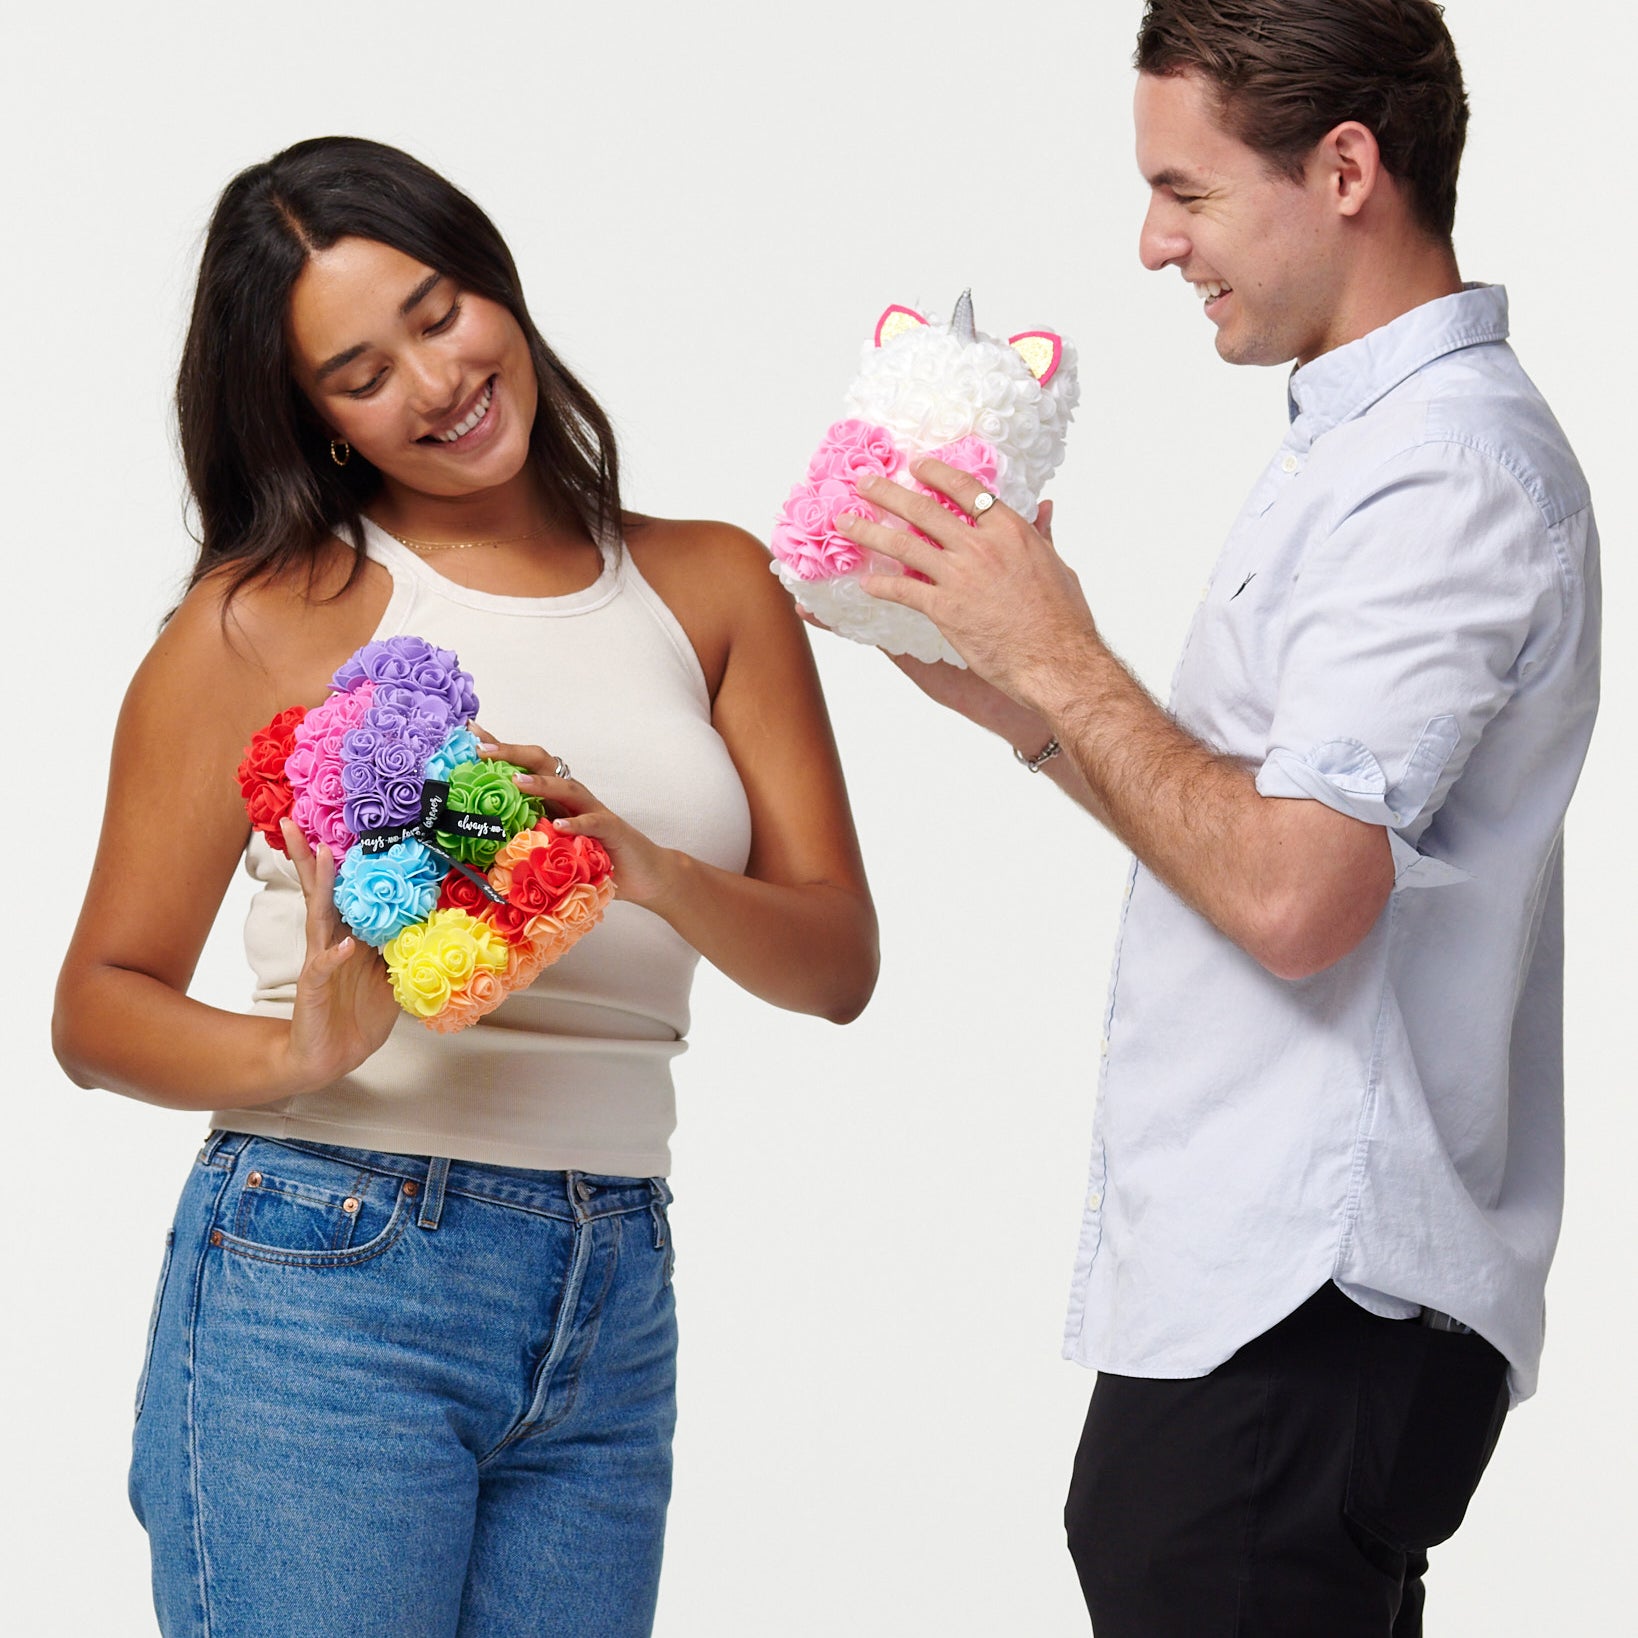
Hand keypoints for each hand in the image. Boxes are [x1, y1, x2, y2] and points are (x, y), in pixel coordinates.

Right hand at [277, 819, 399, 1093]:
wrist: (332, 1056)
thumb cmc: (359, 1013)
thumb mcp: (390, 974)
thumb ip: (402, 945)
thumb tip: (432, 917)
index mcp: (347, 935)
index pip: (340, 891)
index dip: (339, 861)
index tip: (339, 825)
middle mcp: (329, 942)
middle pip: (318, 892)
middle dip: (309, 857)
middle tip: (294, 821)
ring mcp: (319, 962)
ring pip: (317, 917)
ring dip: (321, 887)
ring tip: (324, 856)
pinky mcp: (314, 988)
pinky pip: (322, 968)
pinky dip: (332, 956)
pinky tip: (342, 946)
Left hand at [477, 739, 679, 910]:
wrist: (644, 873)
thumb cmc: (595, 859)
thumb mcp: (554, 846)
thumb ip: (528, 836)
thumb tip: (484, 840)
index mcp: (556, 796)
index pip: (525, 765)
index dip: (500, 747)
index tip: (472, 732)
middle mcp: (573, 796)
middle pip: (543, 762)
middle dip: (512, 753)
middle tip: (482, 750)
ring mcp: (593, 810)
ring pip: (566, 787)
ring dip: (540, 782)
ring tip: (516, 781)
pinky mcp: (611, 830)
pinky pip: (592, 822)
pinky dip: (576, 822)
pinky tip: (559, 824)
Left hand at [838, 464, 1096, 704]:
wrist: (1056, 660)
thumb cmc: (1063, 618)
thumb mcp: (1057, 566)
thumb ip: (1041, 535)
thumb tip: (1044, 507)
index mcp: (1010, 530)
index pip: (966, 489)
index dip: (937, 474)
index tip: (916, 466)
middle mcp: (980, 546)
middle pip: (924, 510)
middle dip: (889, 494)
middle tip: (864, 484)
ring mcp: (959, 576)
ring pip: (903, 545)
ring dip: (869, 531)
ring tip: (845, 522)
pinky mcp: (944, 609)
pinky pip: (903, 590)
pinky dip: (881, 585)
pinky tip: (866, 583)